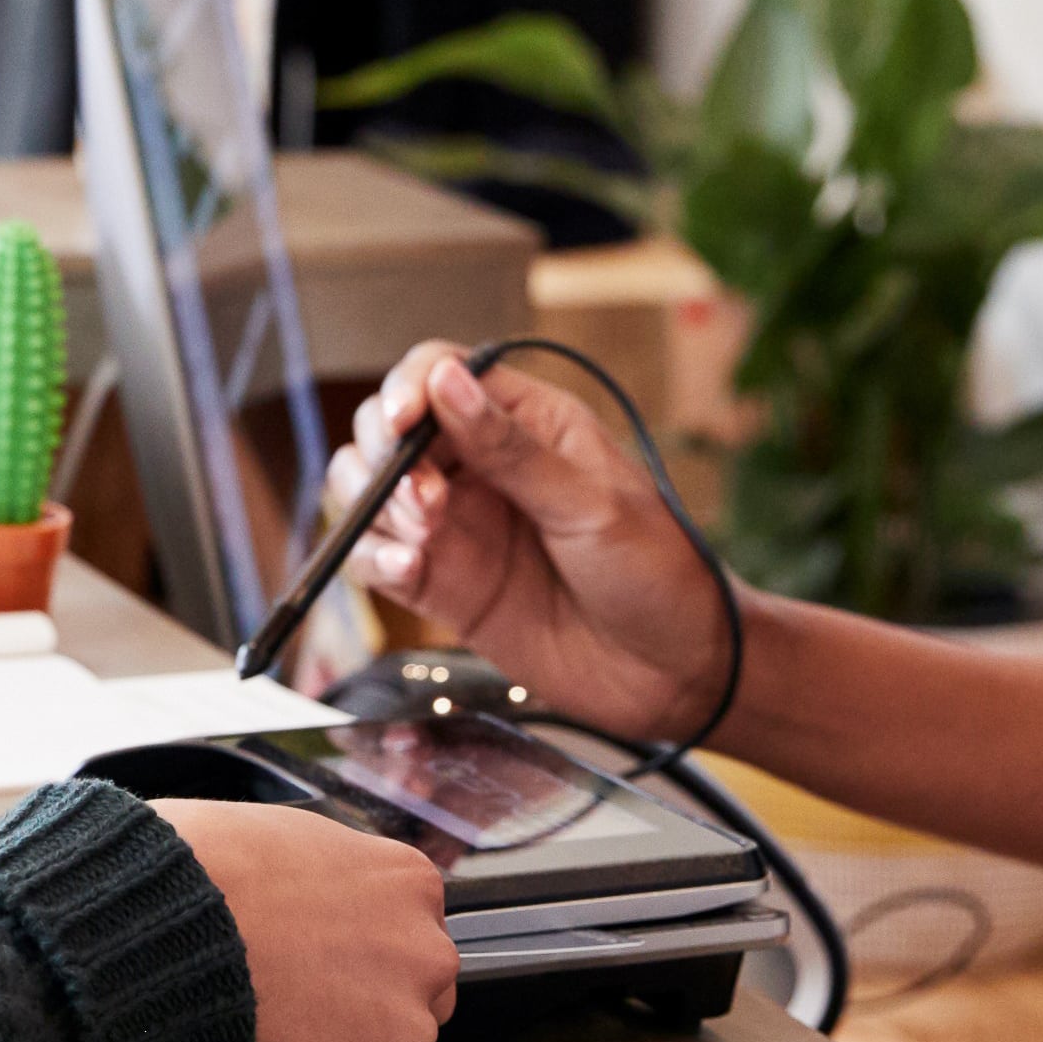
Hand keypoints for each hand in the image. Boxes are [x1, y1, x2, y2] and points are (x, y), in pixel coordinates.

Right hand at [157, 799, 455, 1041]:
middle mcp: (427, 956)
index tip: (297, 958)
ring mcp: (400, 1028)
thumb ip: (325, 880)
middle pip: (401, 1001)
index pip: (400, 936)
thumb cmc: (207, 865)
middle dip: (346, 1011)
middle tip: (274, 1002)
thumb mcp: (288, 837)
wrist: (171, 919)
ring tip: (241, 1027)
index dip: (341, 954)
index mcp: (410, 883)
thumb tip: (304, 910)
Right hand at [329, 345, 733, 744]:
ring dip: (374, 505)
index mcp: (528, 422)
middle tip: (423, 499)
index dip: (408, 389)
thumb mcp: (591, 503)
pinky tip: (406, 567)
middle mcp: (481, 466)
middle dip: (384, 454)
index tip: (401, 424)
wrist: (675, 669)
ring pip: (368, 490)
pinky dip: (370, 557)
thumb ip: (510, 449)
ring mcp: (456, 525)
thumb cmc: (657, 572)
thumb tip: (446, 381)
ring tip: (423, 535)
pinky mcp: (441, 584)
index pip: (441, 372)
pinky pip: (375, 558)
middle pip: (389, 429)